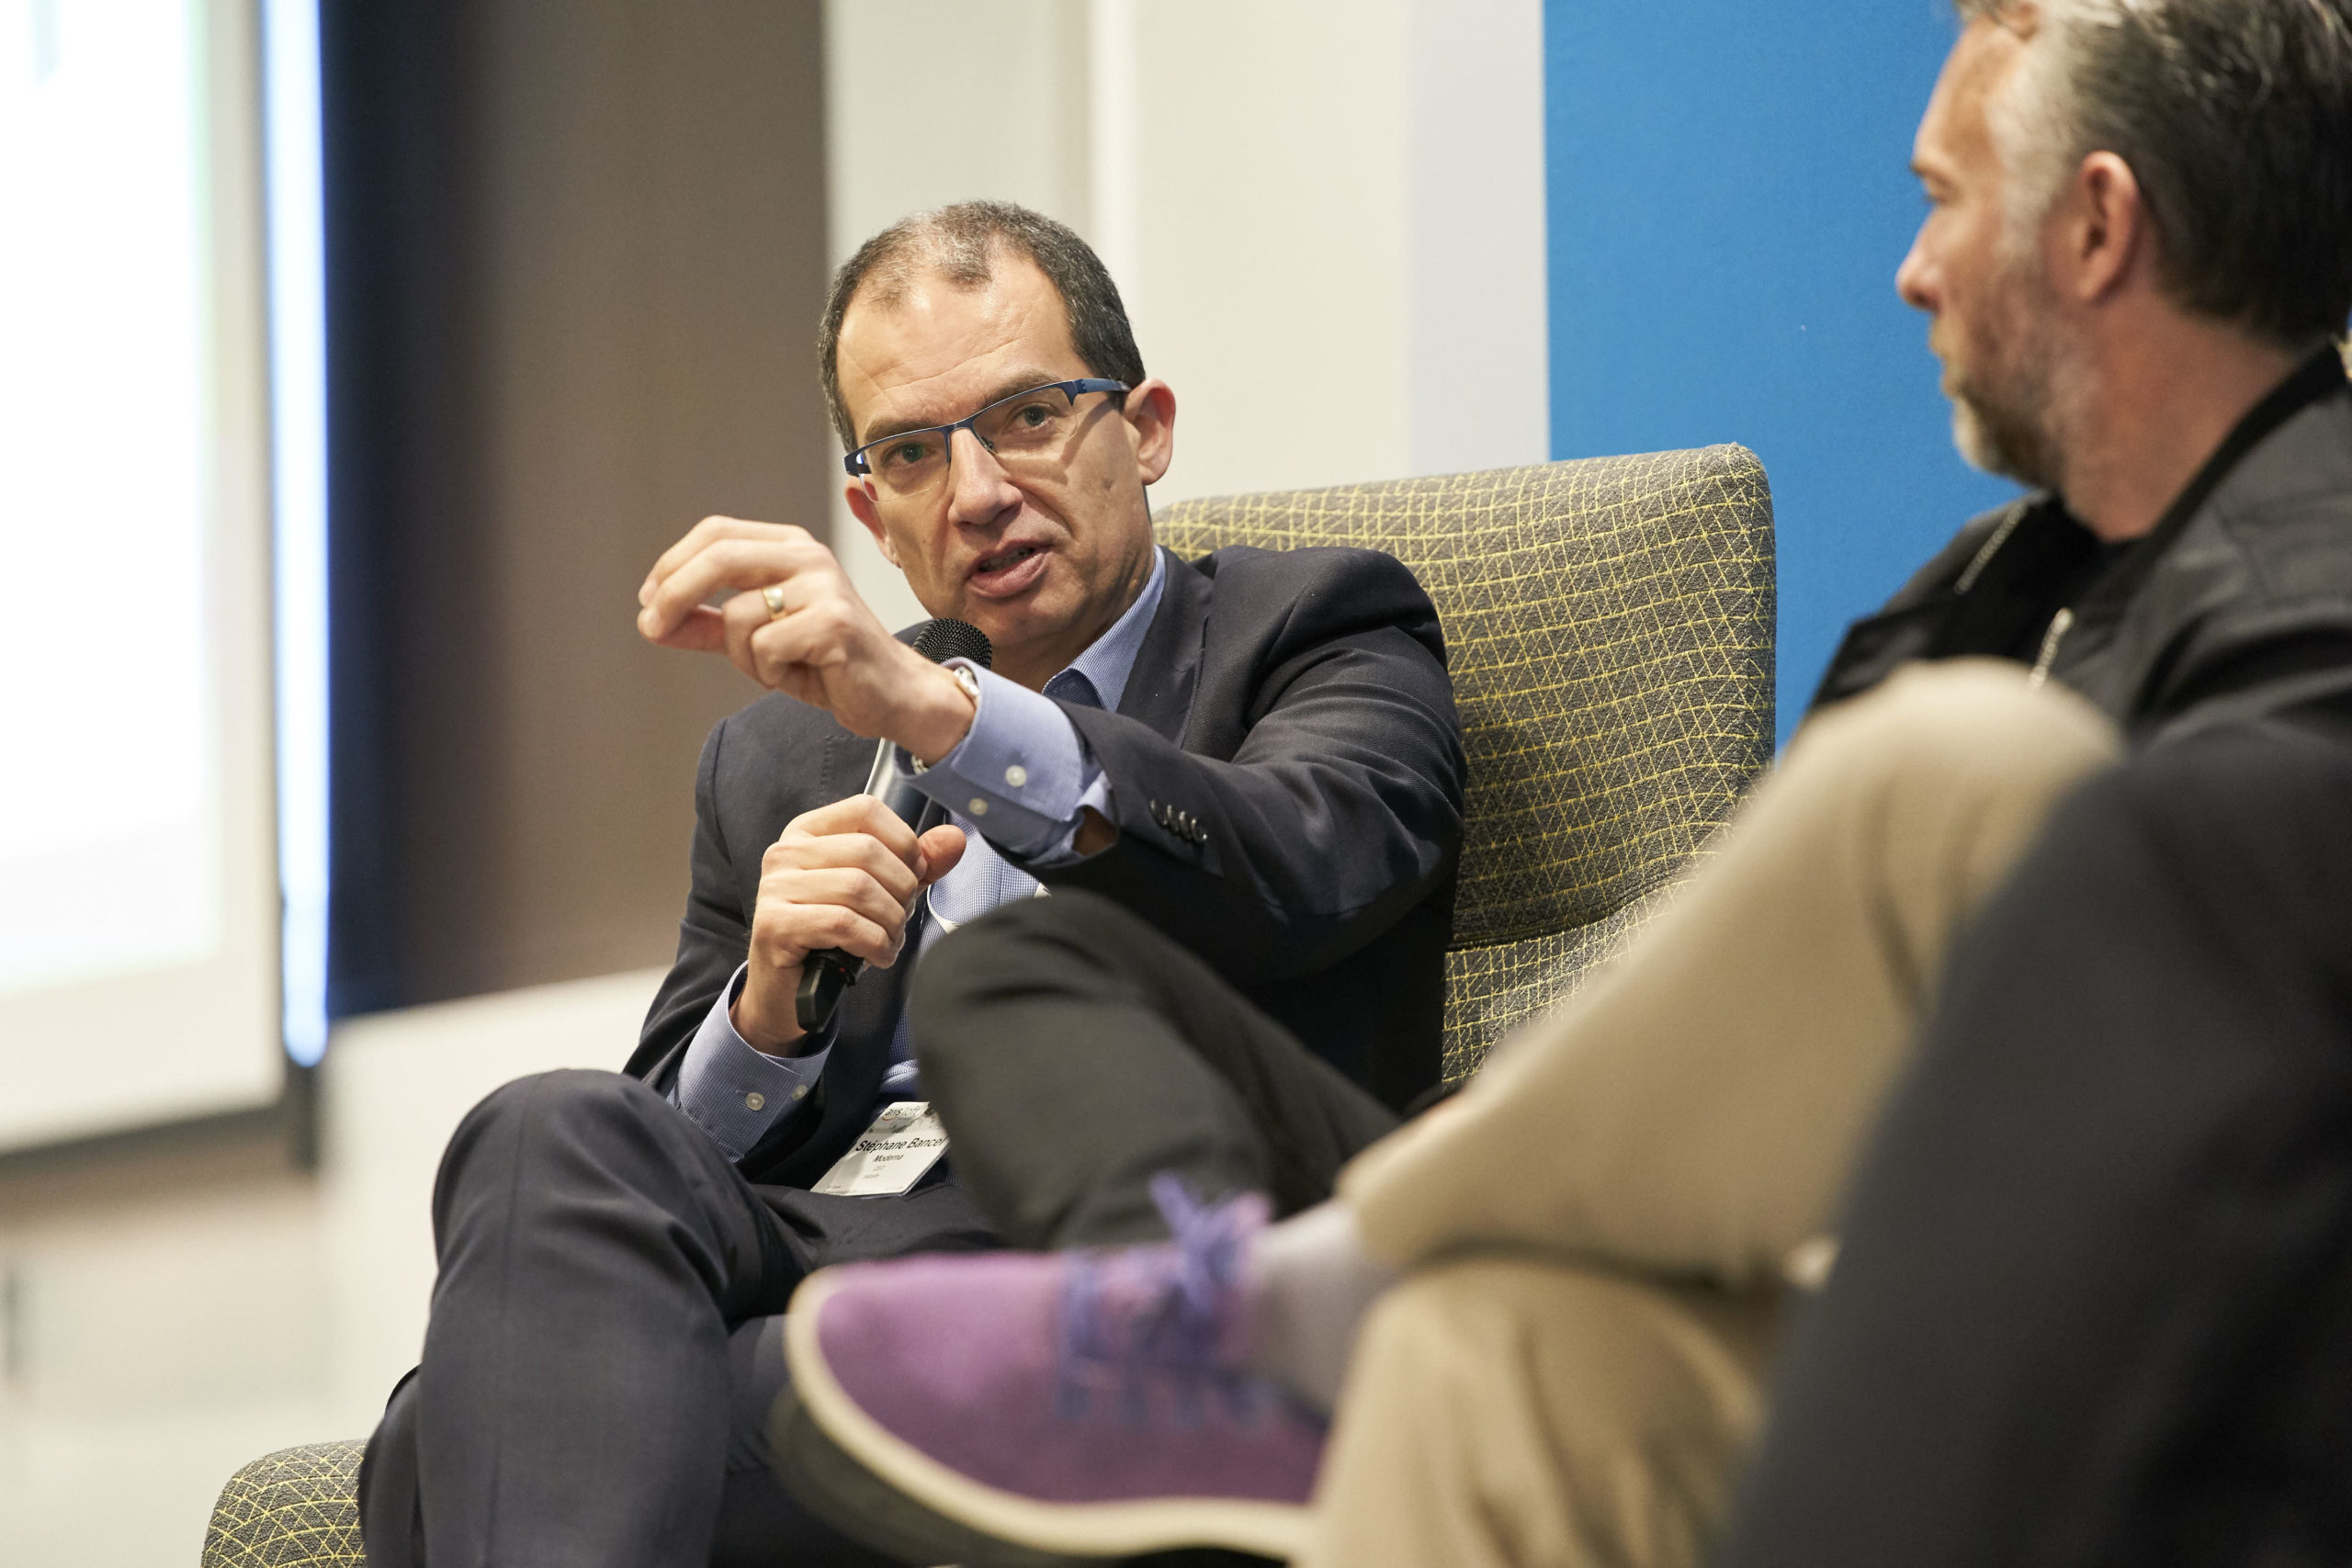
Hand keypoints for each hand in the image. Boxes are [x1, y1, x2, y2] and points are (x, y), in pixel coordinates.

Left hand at [637, 516, 974, 761]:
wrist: (892, 694)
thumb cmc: (826, 662)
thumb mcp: (757, 639)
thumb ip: (708, 625)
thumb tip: (650, 621)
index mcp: (790, 547)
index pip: (716, 533)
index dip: (673, 564)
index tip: (649, 603)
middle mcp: (809, 556)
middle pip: (719, 555)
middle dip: (674, 594)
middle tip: (651, 628)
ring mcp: (824, 587)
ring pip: (739, 615)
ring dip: (742, 656)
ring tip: (777, 668)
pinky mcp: (834, 623)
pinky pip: (765, 648)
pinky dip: (769, 673)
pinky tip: (800, 676)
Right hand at [732, 796, 966, 1053]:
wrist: (792, 992)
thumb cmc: (835, 936)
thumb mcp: (882, 892)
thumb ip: (918, 863)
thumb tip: (954, 838)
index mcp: (809, 832)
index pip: (866, 809)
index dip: (903, 842)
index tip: (912, 875)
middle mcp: (785, 852)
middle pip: (867, 850)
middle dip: (900, 890)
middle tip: (900, 918)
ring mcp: (775, 887)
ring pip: (858, 888)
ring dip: (889, 921)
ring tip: (889, 940)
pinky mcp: (774, 924)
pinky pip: (842, 923)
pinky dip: (873, 943)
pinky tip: (877, 956)